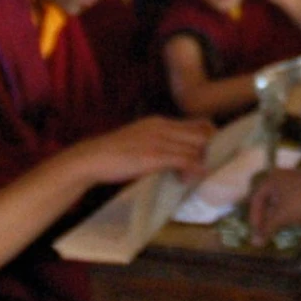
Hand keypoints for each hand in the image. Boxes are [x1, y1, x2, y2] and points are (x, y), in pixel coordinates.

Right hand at [64, 116, 212, 187]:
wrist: (91, 158)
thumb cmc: (113, 154)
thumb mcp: (139, 139)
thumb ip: (157, 142)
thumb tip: (174, 157)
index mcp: (159, 122)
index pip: (198, 123)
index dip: (209, 138)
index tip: (207, 154)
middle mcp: (163, 127)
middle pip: (203, 134)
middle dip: (209, 151)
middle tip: (203, 167)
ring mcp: (159, 140)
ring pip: (197, 147)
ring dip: (200, 163)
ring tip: (190, 176)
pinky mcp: (155, 155)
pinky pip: (185, 160)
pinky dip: (193, 170)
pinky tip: (187, 179)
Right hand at [249, 162, 300, 241]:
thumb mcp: (282, 216)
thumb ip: (267, 229)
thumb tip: (254, 243)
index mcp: (271, 180)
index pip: (256, 200)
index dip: (255, 219)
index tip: (256, 235)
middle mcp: (281, 180)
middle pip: (268, 202)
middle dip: (266, 220)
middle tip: (265, 236)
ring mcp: (295, 185)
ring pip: (281, 204)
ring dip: (277, 219)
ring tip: (276, 234)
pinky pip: (293, 204)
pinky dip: (289, 215)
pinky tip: (292, 226)